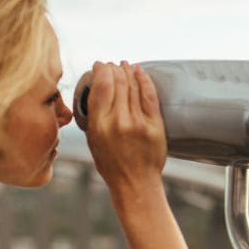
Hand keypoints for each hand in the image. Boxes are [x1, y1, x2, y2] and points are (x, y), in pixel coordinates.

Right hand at [83, 61, 166, 193]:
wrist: (135, 184)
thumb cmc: (112, 165)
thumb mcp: (93, 141)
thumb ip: (95, 116)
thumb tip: (98, 89)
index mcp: (99, 126)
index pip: (101, 87)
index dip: (101, 71)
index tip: (100, 65)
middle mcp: (118, 122)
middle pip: (117, 83)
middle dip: (114, 68)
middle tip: (113, 64)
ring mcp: (138, 123)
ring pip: (133, 86)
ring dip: (128, 71)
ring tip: (124, 66)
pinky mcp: (155, 125)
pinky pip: (149, 95)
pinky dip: (144, 80)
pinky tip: (140, 71)